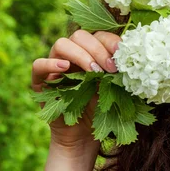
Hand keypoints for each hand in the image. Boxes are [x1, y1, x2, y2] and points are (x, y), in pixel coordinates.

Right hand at [31, 30, 121, 153]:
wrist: (84, 135)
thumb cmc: (102, 109)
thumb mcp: (114, 88)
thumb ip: (119, 72)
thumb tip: (131, 59)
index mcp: (92, 53)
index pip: (99, 35)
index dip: (110, 41)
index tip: (122, 54)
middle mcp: (73, 55)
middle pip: (80, 36)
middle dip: (98, 49)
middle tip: (110, 68)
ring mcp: (55, 66)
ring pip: (61, 44)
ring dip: (81, 55)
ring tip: (94, 72)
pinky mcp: (41, 81)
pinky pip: (38, 64)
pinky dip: (51, 63)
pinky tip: (65, 68)